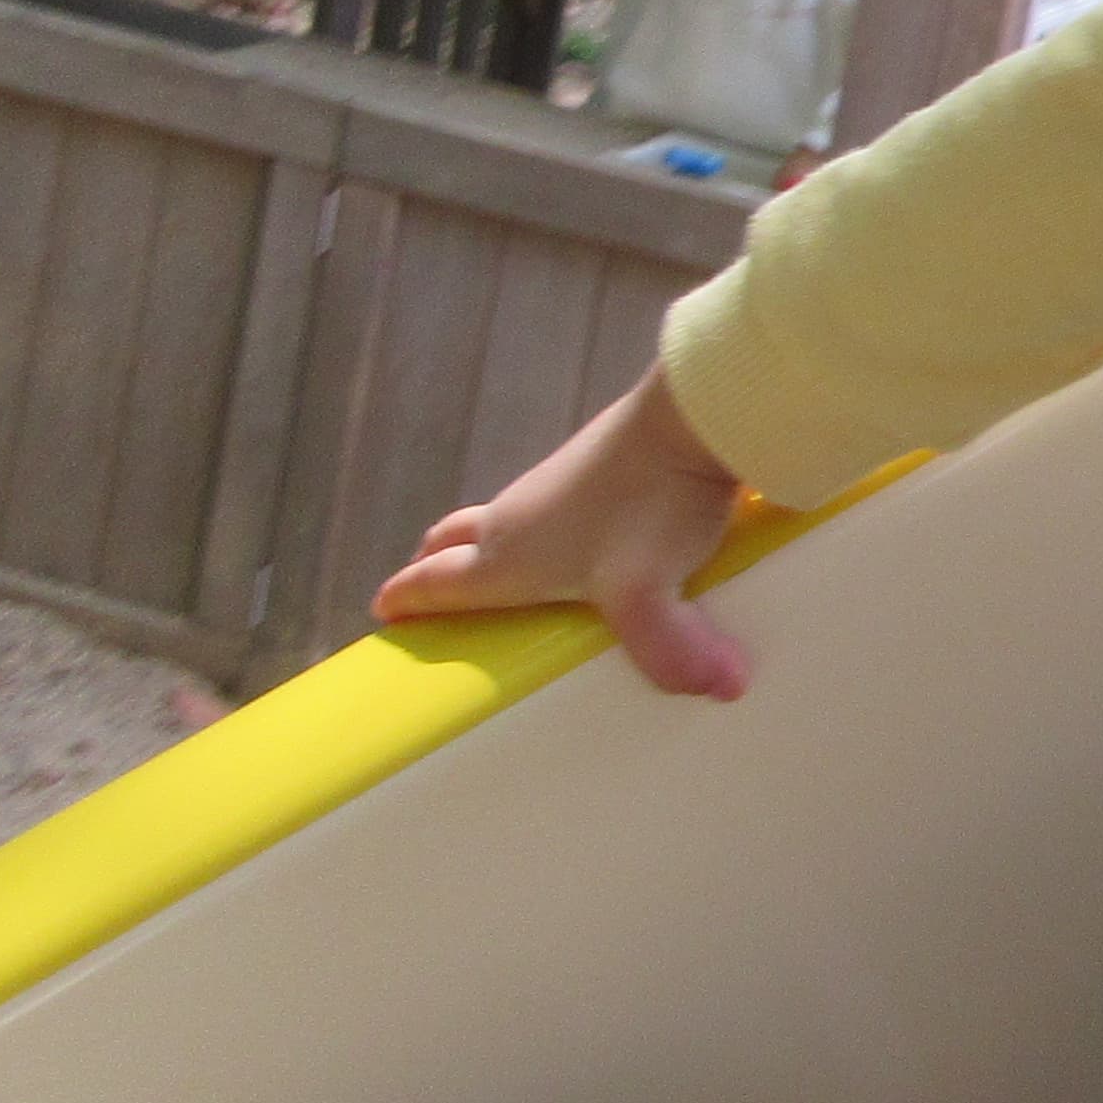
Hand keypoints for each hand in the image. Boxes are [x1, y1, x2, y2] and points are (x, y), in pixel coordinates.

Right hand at [371, 369, 755, 697]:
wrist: (691, 414)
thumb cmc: (653, 502)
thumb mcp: (650, 594)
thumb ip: (671, 653)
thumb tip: (719, 688)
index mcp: (508, 553)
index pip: (436, 580)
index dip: (405, 600)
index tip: (383, 613)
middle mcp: (519, 514)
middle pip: (453, 539)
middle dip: (433, 566)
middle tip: (426, 591)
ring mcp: (558, 484)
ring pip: (503, 518)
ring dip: (489, 543)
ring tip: (510, 578)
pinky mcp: (599, 465)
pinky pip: (554, 503)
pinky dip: (546, 526)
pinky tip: (587, 543)